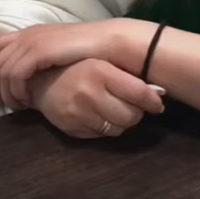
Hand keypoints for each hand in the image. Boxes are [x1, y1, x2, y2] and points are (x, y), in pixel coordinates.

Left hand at [0, 22, 120, 109]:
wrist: (109, 43)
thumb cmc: (90, 51)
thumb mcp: (60, 53)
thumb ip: (43, 59)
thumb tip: (33, 77)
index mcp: (32, 32)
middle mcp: (28, 34)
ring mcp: (33, 42)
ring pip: (3, 70)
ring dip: (6, 92)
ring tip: (16, 107)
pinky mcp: (39, 52)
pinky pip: (15, 74)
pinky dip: (16, 90)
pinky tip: (27, 101)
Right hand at [29, 59, 165, 138]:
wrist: (39, 80)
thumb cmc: (77, 67)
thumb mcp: (102, 62)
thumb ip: (129, 76)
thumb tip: (160, 93)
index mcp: (100, 71)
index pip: (139, 94)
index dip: (153, 102)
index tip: (156, 103)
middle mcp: (89, 93)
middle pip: (131, 116)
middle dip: (135, 112)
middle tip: (130, 104)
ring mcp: (79, 114)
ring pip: (118, 129)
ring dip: (120, 121)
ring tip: (112, 108)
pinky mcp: (72, 129)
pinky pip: (102, 136)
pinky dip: (105, 128)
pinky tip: (97, 115)